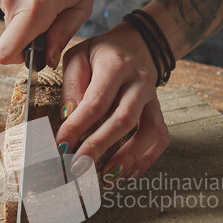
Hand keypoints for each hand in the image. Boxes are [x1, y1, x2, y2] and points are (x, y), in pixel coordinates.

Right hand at [0, 0, 95, 66]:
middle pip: (14, 38)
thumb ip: (63, 34)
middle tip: (53, 16)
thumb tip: (49, 56)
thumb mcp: (82, 2)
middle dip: (32, 35)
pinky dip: (24, 3)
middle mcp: (11, 1)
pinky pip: (10, 5)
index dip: (19, 60)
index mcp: (33, 10)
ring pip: (13, 22)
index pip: (5, 53)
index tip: (33, 55)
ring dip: (29, 18)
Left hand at [55, 21, 169, 179]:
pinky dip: (146, 159)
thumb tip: (69, 116)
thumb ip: (72, 84)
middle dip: (100, 146)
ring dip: (128, 157)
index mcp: (116, 66)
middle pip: (124, 119)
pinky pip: (160, 138)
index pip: (96, 101)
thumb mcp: (78, 57)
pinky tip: (128, 173)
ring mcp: (153, 99)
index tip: (61, 146)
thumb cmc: (101, 56)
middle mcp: (140, 82)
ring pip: (149, 131)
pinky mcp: (159, 112)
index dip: (77, 126)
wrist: (135, 46)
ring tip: (107, 176)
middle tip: (79, 166)